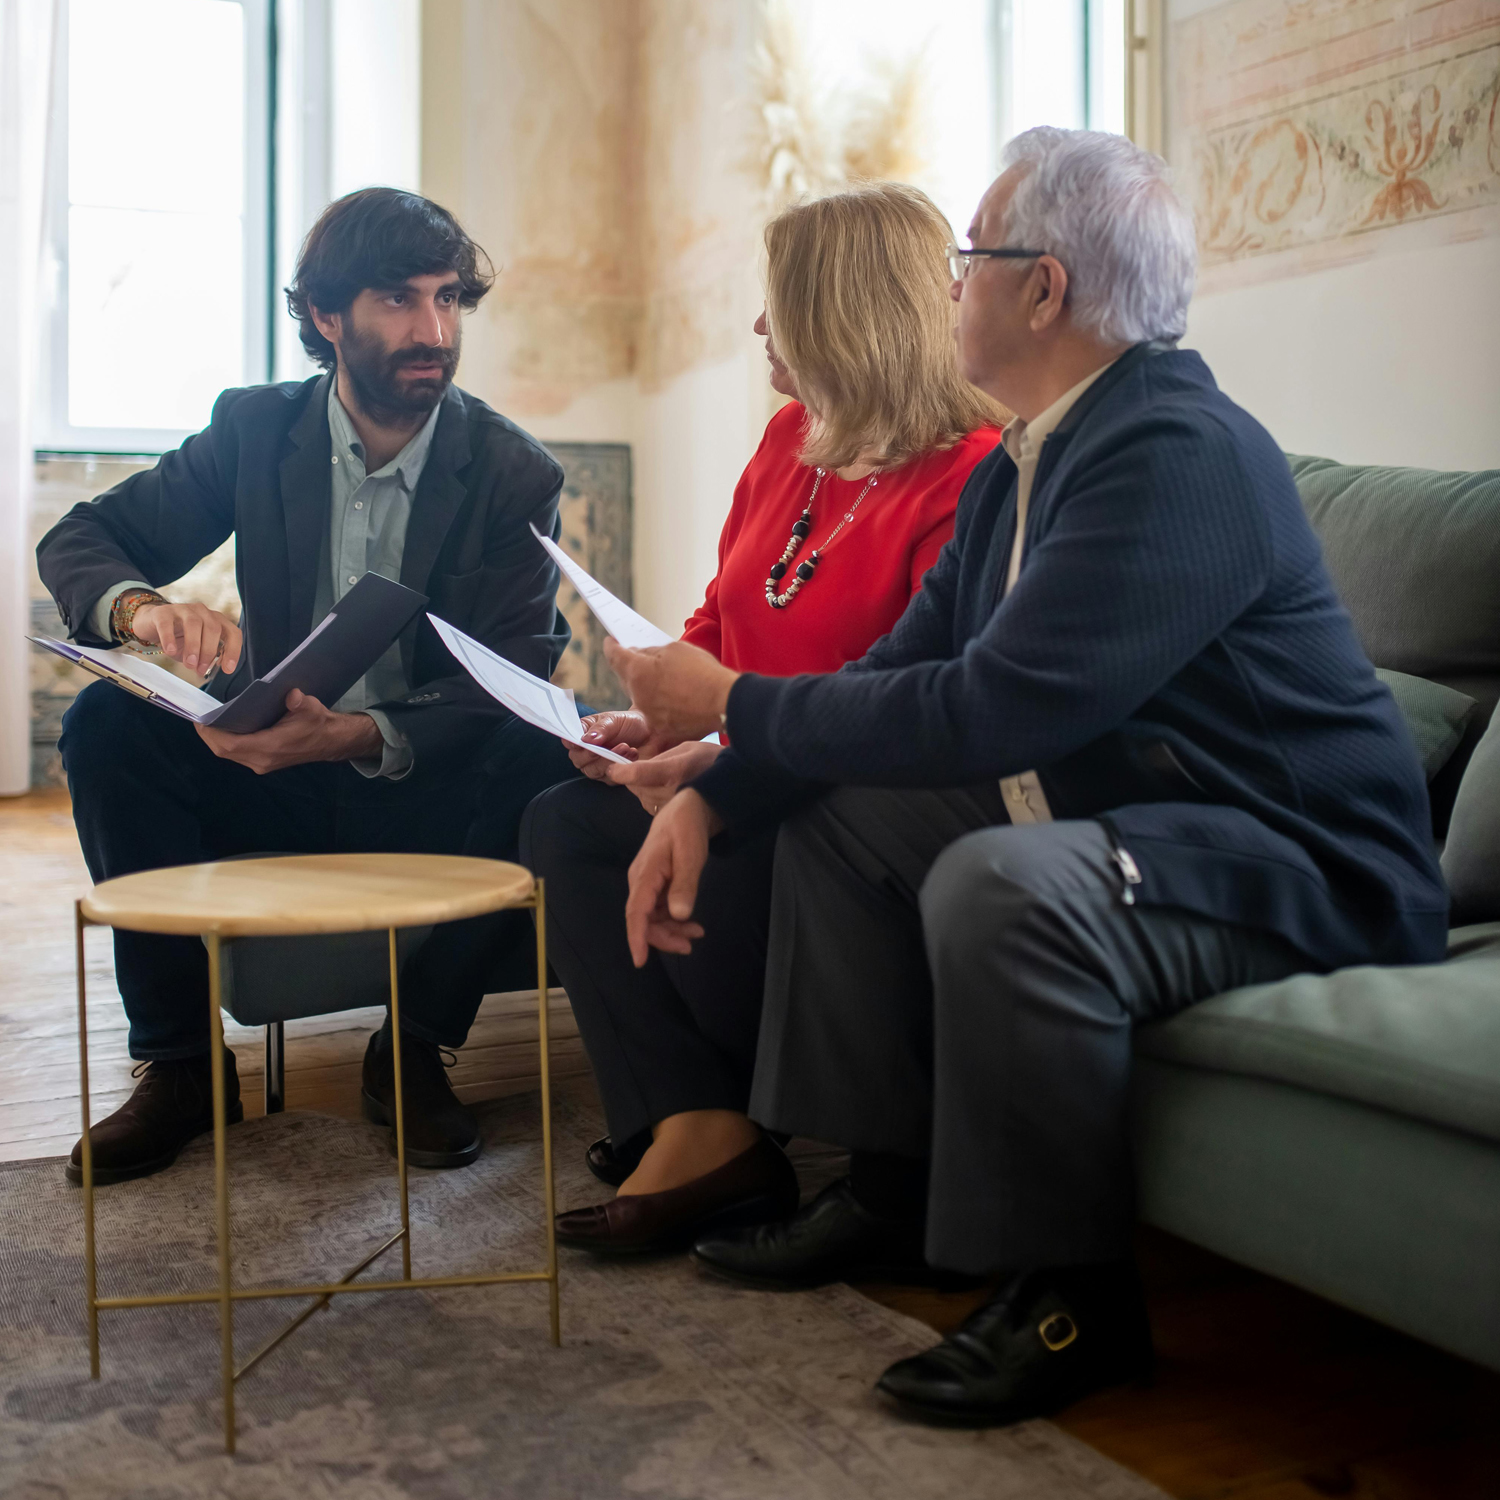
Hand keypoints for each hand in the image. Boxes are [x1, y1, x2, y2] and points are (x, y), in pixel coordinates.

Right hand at [131, 600, 241, 676]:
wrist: (152, 625)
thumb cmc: (178, 638)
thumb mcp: (197, 649)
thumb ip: (205, 658)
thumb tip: (206, 670)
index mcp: (216, 620)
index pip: (233, 633)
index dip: (233, 651)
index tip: (227, 669)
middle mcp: (203, 612)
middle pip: (213, 628)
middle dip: (209, 652)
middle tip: (200, 669)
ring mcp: (183, 609)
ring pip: (194, 624)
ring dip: (193, 646)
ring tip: (189, 663)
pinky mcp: (163, 612)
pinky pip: (167, 624)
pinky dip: (169, 638)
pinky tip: (169, 651)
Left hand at [195, 690, 383, 774]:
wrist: (331, 741)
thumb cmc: (319, 723)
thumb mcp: (312, 708)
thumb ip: (300, 703)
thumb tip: (292, 695)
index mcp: (272, 747)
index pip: (231, 745)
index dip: (211, 733)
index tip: (201, 718)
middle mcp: (262, 760)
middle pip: (224, 751)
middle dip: (208, 735)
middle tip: (199, 716)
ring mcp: (262, 763)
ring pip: (228, 754)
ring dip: (215, 739)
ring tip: (207, 720)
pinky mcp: (262, 762)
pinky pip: (236, 754)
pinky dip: (225, 742)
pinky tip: (223, 728)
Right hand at [566, 709, 683, 778]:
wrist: (654, 733)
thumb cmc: (631, 723)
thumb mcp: (614, 720)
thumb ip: (600, 729)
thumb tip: (586, 740)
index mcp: (583, 733)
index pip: (568, 741)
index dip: (571, 742)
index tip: (581, 741)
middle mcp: (587, 752)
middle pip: (578, 760)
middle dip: (593, 753)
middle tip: (607, 745)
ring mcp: (598, 765)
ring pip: (592, 771)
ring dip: (608, 760)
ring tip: (625, 747)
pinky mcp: (612, 776)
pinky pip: (609, 777)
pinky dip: (620, 767)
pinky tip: (632, 754)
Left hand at [602, 638, 738, 744]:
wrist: (724, 703)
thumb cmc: (703, 672)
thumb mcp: (676, 649)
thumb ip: (652, 652)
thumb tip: (640, 655)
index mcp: (638, 672)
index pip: (615, 656)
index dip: (611, 646)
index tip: (611, 642)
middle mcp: (638, 696)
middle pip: (625, 678)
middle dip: (629, 667)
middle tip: (636, 657)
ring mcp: (649, 715)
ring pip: (639, 697)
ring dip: (644, 686)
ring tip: (659, 678)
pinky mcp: (662, 728)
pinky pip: (654, 712)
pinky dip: (659, 703)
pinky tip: (672, 696)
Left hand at [608, 739, 723, 812]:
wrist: (735, 790)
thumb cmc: (712, 762)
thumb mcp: (687, 748)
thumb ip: (659, 757)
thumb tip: (636, 764)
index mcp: (673, 772)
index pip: (637, 774)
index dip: (620, 771)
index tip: (613, 768)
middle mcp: (669, 794)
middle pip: (634, 786)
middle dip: (635, 776)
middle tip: (649, 768)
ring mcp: (669, 810)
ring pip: (640, 796)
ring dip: (643, 787)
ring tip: (664, 779)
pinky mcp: (670, 820)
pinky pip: (649, 805)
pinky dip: (652, 797)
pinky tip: (669, 790)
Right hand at [624, 789, 722, 963]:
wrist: (686, 809)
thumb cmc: (687, 828)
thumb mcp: (691, 854)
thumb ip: (685, 884)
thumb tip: (679, 915)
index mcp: (645, 873)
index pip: (636, 911)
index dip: (637, 937)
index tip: (639, 961)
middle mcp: (640, 881)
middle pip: (643, 919)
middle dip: (662, 937)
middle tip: (688, 947)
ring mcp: (646, 883)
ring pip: (651, 917)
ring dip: (670, 931)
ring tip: (696, 935)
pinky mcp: (654, 884)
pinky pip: (658, 909)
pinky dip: (672, 920)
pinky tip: (690, 923)